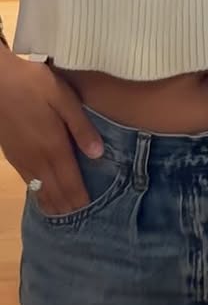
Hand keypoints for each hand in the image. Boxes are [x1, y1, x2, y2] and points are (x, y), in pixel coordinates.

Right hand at [0, 50, 103, 215]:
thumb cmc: (35, 84)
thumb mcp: (65, 99)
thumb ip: (82, 128)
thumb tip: (98, 155)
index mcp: (54, 147)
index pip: (70, 182)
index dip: (79, 200)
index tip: (89, 212)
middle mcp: (37, 159)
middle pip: (54, 192)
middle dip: (67, 207)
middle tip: (79, 219)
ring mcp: (22, 159)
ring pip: (39, 189)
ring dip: (52, 203)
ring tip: (63, 214)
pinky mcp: (12, 156)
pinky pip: (27, 181)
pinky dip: (38, 192)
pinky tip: (42, 193)